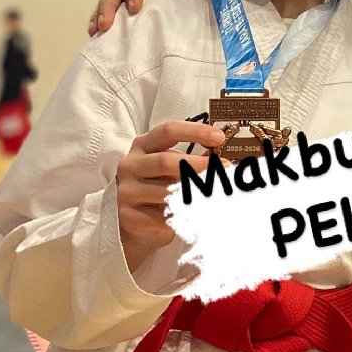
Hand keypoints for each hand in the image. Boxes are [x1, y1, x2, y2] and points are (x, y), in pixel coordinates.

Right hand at [116, 120, 225, 272]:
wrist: (130, 221)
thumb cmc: (157, 186)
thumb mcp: (170, 167)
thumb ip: (190, 160)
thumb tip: (222, 159)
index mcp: (142, 145)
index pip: (168, 131)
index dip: (195, 131)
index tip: (220, 137)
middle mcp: (130, 165)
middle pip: (166, 161)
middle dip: (198, 164)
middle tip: (224, 168)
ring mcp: (126, 191)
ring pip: (166, 191)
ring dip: (194, 193)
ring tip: (213, 194)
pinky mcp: (128, 216)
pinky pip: (162, 216)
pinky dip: (181, 215)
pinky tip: (191, 215)